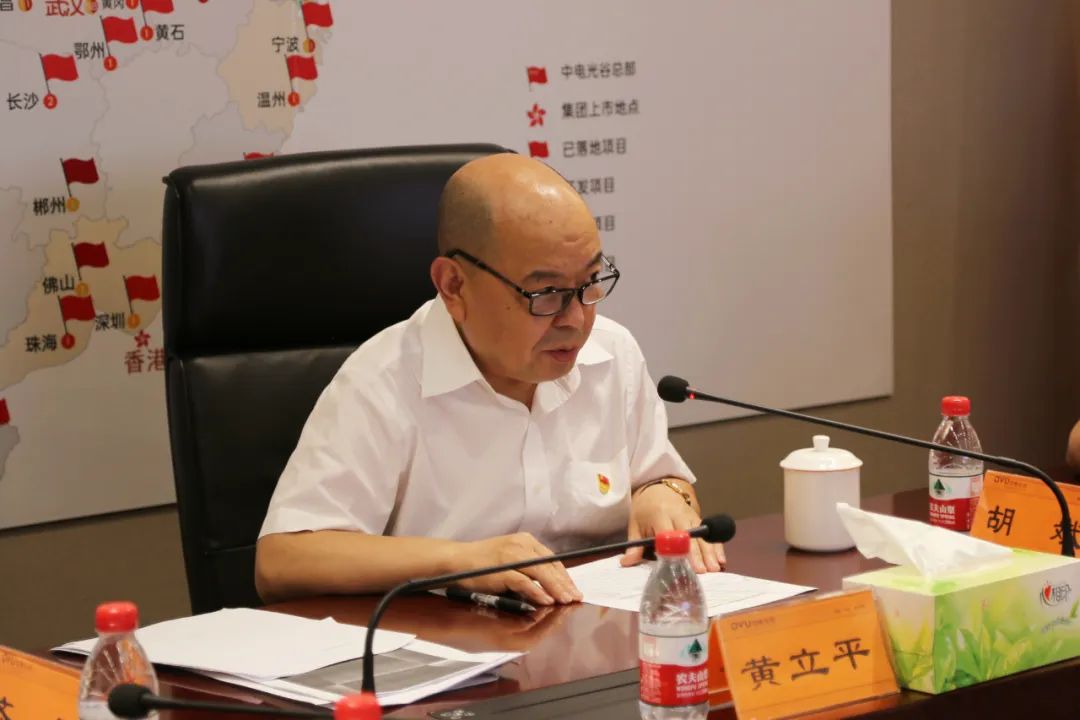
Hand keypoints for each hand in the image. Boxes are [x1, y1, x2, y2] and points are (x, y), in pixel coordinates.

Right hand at [451, 532, 582, 605]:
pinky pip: (525, 582)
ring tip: (566, 601)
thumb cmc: (482, 562)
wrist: (456, 560)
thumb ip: (529, 567)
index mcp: (525, 541)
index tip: (573, 589)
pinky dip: (537, 592)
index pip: (552, 559)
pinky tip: (546, 601)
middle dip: (565, 584)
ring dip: (556, 589)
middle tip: (576, 598)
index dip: (565, 576)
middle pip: (550, 566)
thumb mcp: (510, 558)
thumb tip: (549, 584)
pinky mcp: (503, 569)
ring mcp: (512, 556)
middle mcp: (521, 545)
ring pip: (542, 573)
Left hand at [621, 481, 725, 572]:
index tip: (679, 564)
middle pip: (689, 536)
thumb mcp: (635, 524)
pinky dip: (717, 546)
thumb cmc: (645, 509)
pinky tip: (721, 559)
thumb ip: (634, 545)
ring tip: (714, 569)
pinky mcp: (700, 519)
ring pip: (702, 535)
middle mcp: (678, 514)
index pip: (668, 534)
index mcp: (660, 514)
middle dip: (696, 554)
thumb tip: (626, 563)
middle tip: (702, 571)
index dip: (674, 549)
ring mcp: (691, 516)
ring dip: (709, 552)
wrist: (659, 488)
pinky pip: (709, 533)